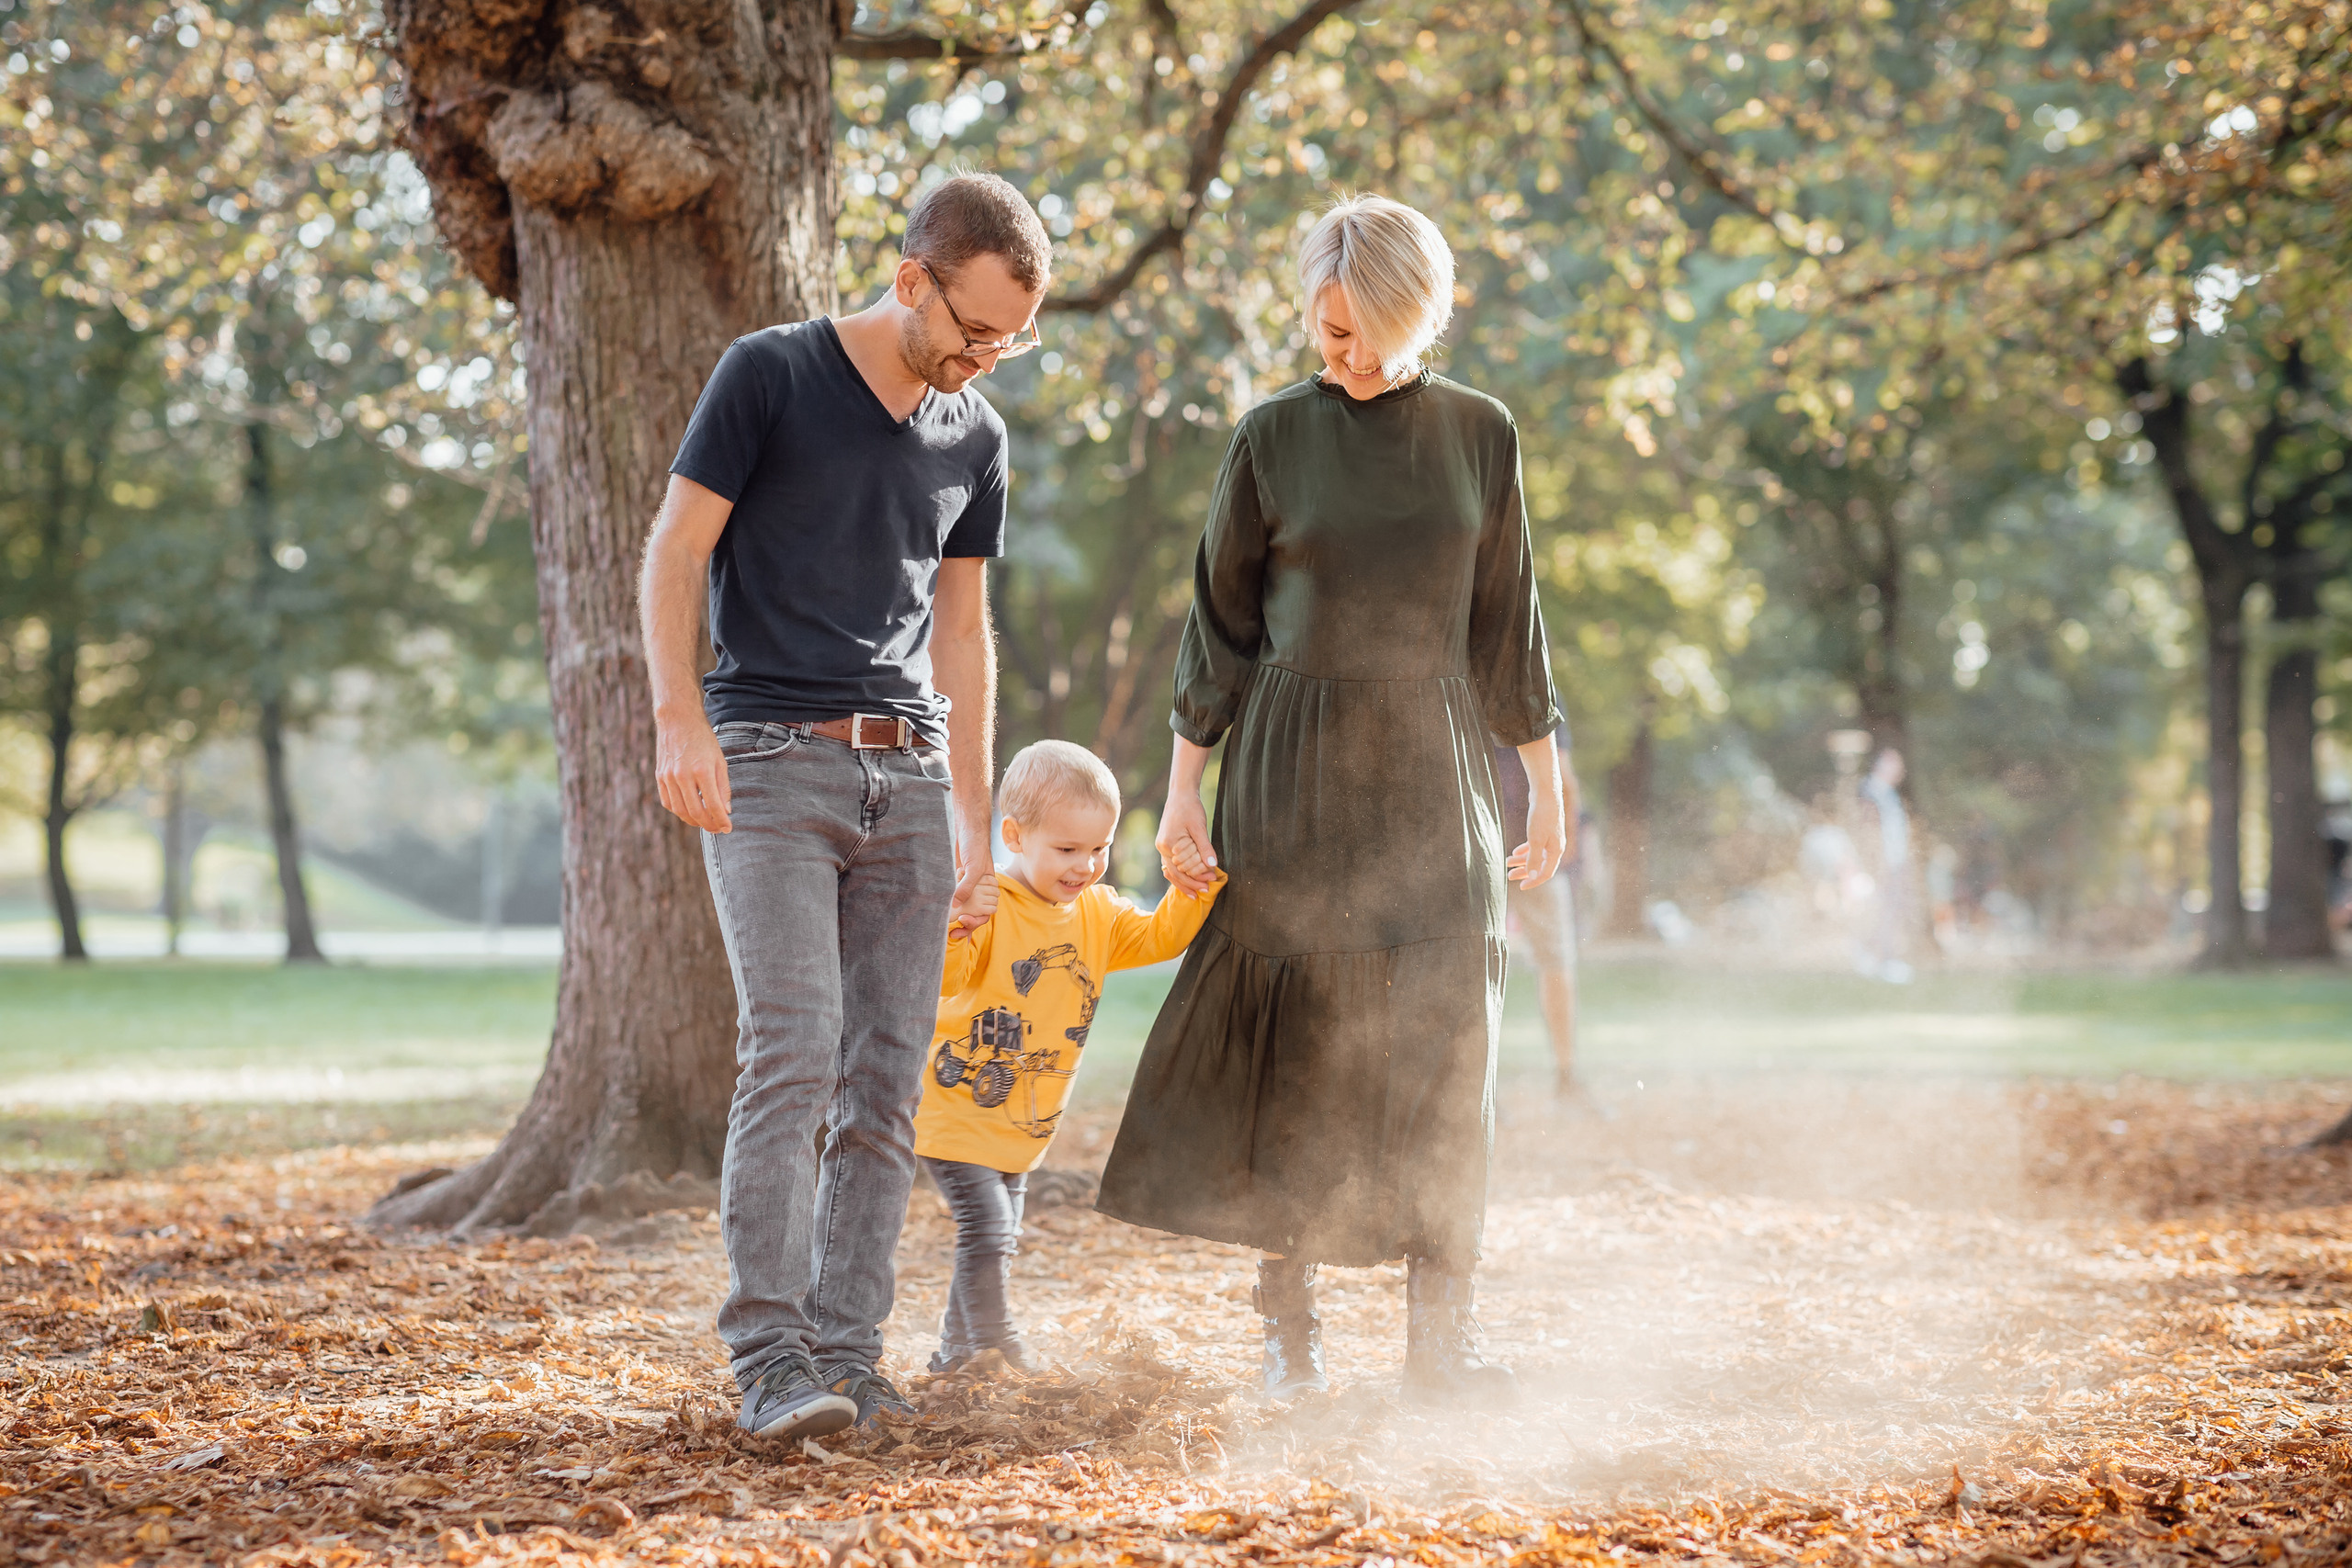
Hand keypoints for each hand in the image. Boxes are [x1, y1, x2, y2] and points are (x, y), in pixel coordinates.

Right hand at [655, 713, 731, 832]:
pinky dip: (679, 811)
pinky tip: (689, 812)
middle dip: (709, 825)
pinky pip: (668, 802)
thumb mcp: (720, 761)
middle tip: (718, 829)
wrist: (678, 720)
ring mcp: (668, 777)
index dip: (722, 821)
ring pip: (680, 811)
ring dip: (694, 822)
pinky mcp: (659, 776)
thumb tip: (726, 811)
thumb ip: (723, 787)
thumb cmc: (703, 740)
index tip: (728, 828)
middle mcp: (683, 775)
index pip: (713, 805)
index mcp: (702, 770)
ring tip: (705, 822)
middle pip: (696, 812)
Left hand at [948, 824, 992, 933]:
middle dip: (966, 925)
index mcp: (989, 888)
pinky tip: (943, 917)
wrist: (967, 827)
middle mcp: (979, 890)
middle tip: (953, 933)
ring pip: (965, 909)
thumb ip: (967, 886)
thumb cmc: (976, 845)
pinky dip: (950, 908)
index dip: (975, 920)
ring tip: (948, 930)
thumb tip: (955, 904)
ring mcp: (967, 886)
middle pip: (975, 914)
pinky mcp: (956, 881)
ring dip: (957, 920)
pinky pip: (954, 898)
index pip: (986, 912)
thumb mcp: (974, 867)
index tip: (963, 919)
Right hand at [1156, 790, 1217, 894]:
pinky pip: (1172, 864)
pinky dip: (1181, 873)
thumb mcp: (1199, 827)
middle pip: (1175, 874)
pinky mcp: (1167, 845)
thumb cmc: (1190, 807)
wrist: (1181, 794)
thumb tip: (1212, 865)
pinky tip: (1189, 879)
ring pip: (1172, 871)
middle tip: (1206, 889)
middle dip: (1191, 882)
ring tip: (1198, 890)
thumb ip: (1205, 846)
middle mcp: (1162, 848)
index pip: (1181, 870)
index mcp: (1167, 844)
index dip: (1196, 878)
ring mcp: (1163, 847)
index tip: (1211, 880)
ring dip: (1186, 880)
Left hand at [1506, 815, 1567, 889]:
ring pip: (1536, 855)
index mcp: (1556, 851)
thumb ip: (1534, 859)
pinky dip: (1525, 850)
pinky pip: (1535, 845)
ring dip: (1522, 860)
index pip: (1546, 873)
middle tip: (1510, 877)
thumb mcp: (1535, 840)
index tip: (1521, 886)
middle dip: (1525, 872)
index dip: (1534, 881)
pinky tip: (1515, 852)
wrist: (1545, 794)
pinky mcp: (1544, 830)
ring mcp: (1550, 838)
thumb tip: (1533, 876)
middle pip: (1540, 865)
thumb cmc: (1542, 816)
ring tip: (1507, 863)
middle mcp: (1555, 846)